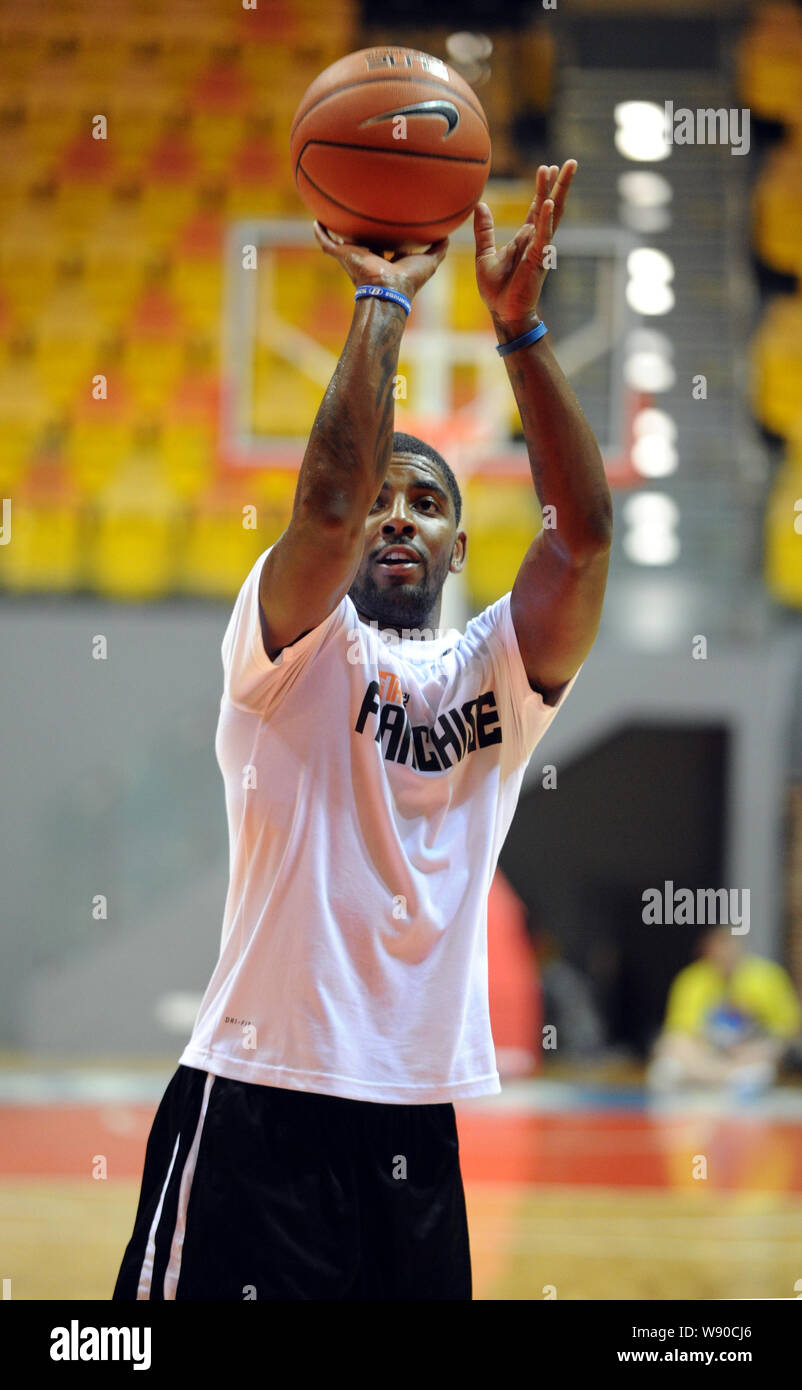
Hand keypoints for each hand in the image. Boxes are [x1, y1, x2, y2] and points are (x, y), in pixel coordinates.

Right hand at [313, 222, 448, 301]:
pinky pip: (327, 242)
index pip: (385, 245)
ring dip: (337, 229)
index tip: (388, 223)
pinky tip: (315, 221)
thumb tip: (448, 235)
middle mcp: (369, 257)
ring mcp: (354, 256)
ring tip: (331, 213)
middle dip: (362, 231)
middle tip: (360, 213)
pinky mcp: (343, 254)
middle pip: (363, 241)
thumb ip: (438, 248)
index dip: (387, 235)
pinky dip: (321, 233)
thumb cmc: (409, 280)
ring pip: (343, 240)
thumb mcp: (429, 262)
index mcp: (386, 260)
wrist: (389, 288)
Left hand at [474, 159, 576, 332]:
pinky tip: (549, 202)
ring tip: (567, 171)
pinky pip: (544, 236)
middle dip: (559, 184)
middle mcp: (536, 240)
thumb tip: (480, 205)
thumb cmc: (496, 290)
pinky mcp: (538, 260)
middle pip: (551, 206)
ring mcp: (540, 248)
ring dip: (560, 192)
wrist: (503, 313)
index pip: (537, 208)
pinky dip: (546, 219)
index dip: (542, 188)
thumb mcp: (484, 255)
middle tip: (570, 162)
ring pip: (554, 215)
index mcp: (525, 239)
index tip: (547, 169)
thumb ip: (484, 231)